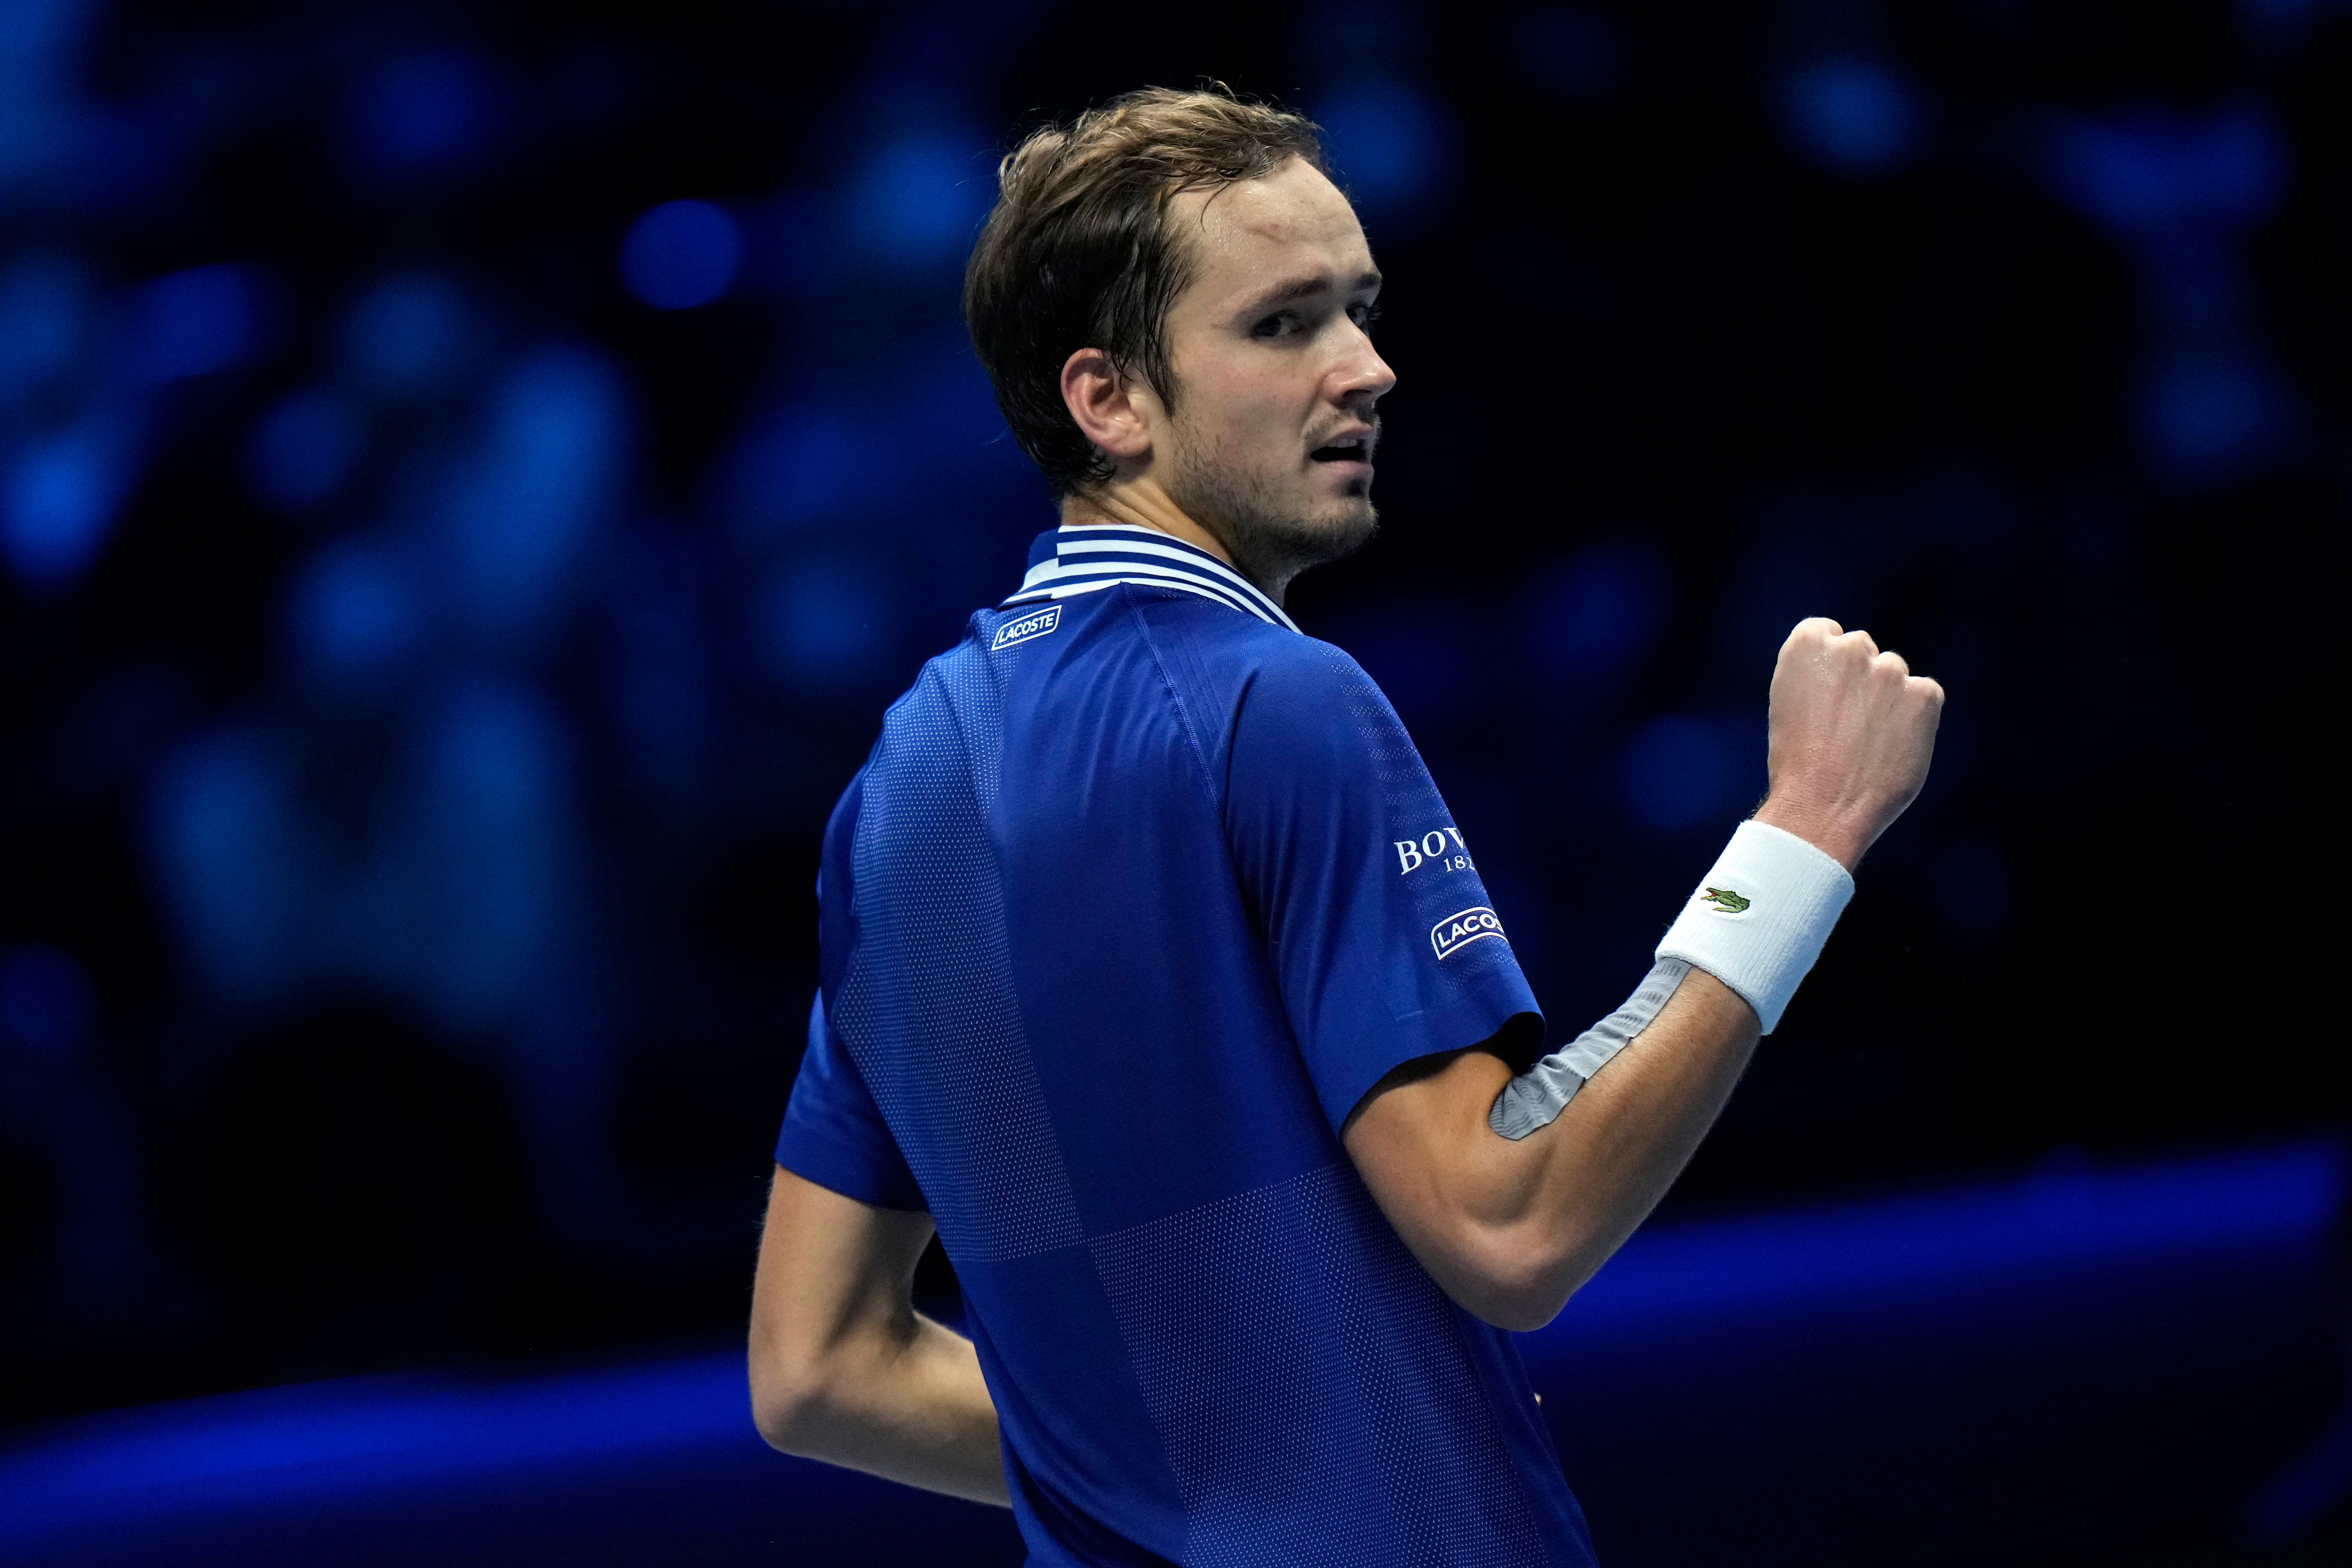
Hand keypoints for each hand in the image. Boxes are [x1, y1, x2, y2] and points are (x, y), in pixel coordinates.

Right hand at [1751, 618, 1942, 871]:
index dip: (1826, 667)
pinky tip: (1892, 746)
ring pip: (1893, 674)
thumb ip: (1818, 674)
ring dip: (1886, 698)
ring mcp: (1890, 670)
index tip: (1823, 696)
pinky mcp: (1924, 694)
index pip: (1827, 633)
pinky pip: (1925, 695)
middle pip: (1862, 650)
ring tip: (1866, 742)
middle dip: (1858, 679)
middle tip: (1845, 725)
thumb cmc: (1798, 762)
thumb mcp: (1790, 703)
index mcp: (1806, 643)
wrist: (1822, 807)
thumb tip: (1849, 673)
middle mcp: (1850, 648)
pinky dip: (1914, 718)